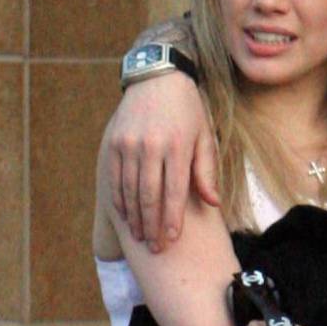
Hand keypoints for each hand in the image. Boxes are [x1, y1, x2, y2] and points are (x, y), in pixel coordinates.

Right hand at [105, 75, 217, 249]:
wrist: (157, 77)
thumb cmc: (187, 111)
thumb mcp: (204, 136)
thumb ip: (206, 171)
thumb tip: (212, 203)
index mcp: (176, 147)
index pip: (174, 193)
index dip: (172, 220)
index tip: (171, 240)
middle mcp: (150, 146)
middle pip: (149, 196)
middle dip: (152, 226)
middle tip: (155, 248)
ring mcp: (129, 143)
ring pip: (129, 190)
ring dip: (134, 217)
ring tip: (140, 236)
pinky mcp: (114, 141)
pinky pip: (114, 177)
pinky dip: (119, 199)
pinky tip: (125, 215)